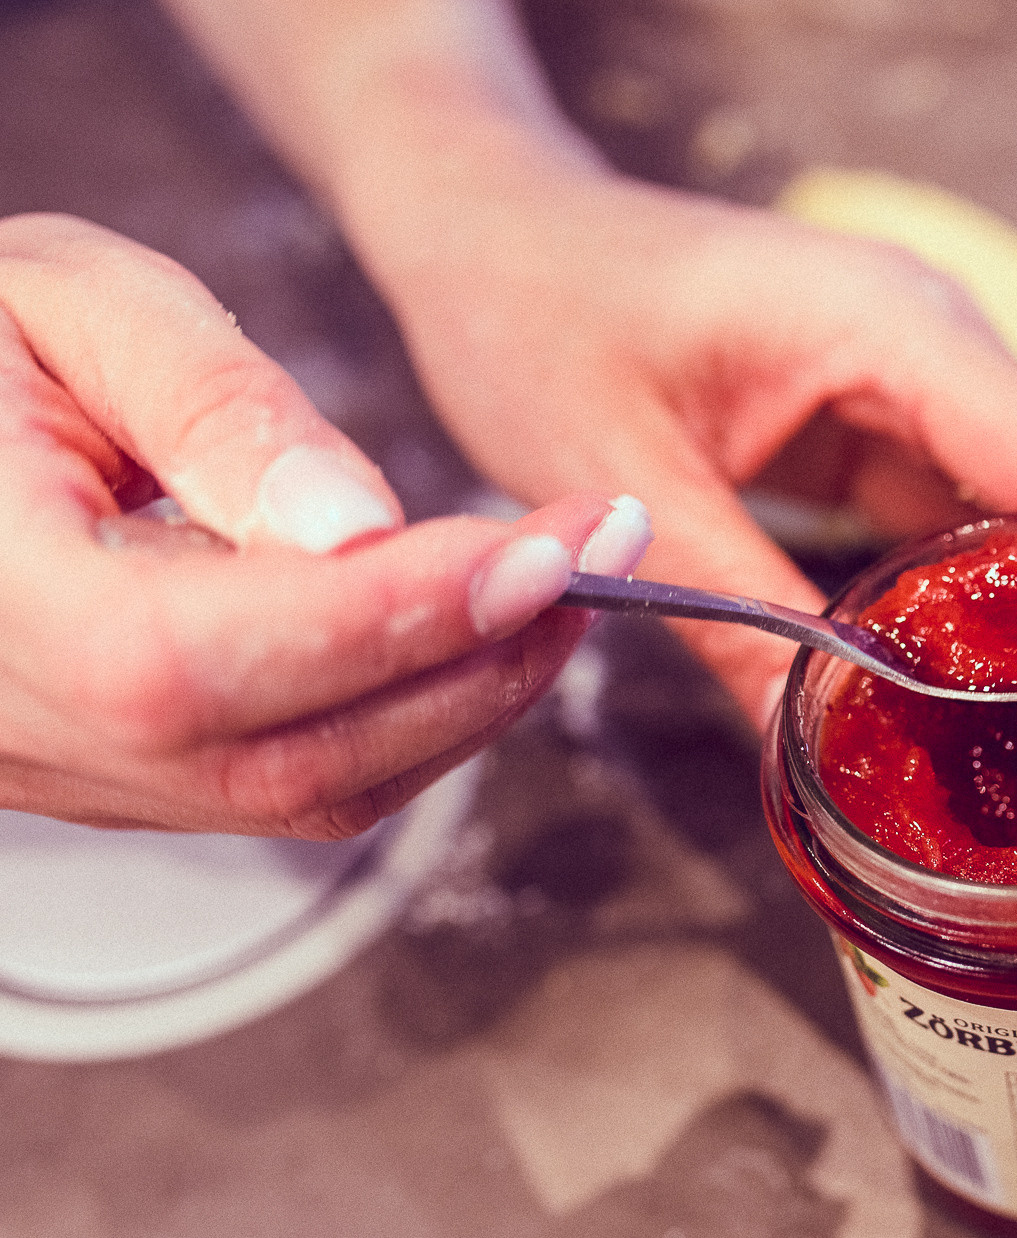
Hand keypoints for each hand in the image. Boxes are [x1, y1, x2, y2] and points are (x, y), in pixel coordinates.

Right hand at [0, 213, 652, 837]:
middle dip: (482, 658)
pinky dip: (414, 718)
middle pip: (296, 756)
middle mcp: (30, 726)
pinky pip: (297, 786)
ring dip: (469, 697)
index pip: (212, 657)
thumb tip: (361, 531)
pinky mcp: (128, 780)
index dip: (404, 615)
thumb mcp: (71, 309)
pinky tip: (477, 631)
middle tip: (603, 550)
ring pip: (317, 794)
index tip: (553, 546)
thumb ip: (214, 410)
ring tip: (562, 581)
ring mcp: (78, 775)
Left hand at [344, 155, 1016, 721]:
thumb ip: (728, 615)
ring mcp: (915, 377)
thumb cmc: (535, 309)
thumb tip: (812, 758)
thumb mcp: (620, 479)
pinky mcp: (880, 416)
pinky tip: (960, 691)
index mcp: (889, 327)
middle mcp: (932, 340)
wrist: (490, 231)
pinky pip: (954, 519)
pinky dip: (964, 602)